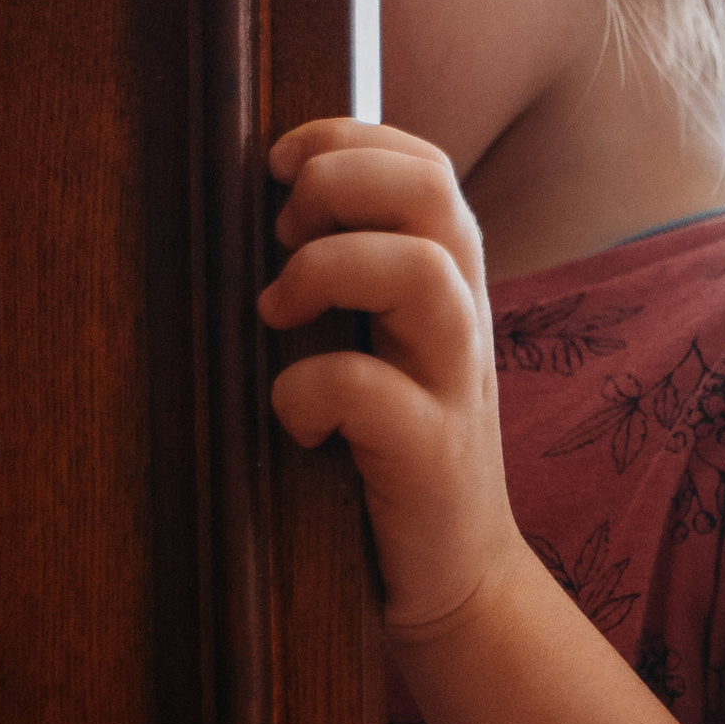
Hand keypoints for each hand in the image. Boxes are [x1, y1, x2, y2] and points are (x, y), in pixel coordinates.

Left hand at [257, 118, 526, 636]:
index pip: (424, 164)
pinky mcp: (431, 456)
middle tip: (285, 233)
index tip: (280, 172)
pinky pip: (365, 390)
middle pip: (433, 190)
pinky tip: (293, 424)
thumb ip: (351, 280)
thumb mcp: (382, 349)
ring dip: (328, 269)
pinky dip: (305, 393)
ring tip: (278, 311)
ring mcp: (454, 386)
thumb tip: (260, 208)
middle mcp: (464, 321)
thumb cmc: (394, 458)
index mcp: (449, 286)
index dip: (346, 140)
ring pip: (420, 270)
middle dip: (340, 183)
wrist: (459, 583)